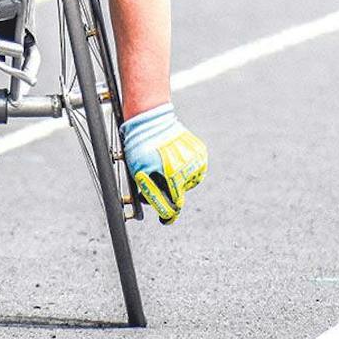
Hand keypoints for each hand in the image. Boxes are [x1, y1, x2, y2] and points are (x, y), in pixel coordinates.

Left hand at [122, 103, 206, 223]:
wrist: (152, 119)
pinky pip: (195, 170)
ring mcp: (195, 160)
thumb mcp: (138, 170)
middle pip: (180, 195)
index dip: (167, 215)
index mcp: (170, 174)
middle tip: (163, 193)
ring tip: (166, 168)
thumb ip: (149, 191)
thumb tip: (158, 208)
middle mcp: (185, 168)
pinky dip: (186, 170)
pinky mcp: (200, 152)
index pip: (171, 204)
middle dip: (171, 196)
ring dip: (179, 182)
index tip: (165, 220)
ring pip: (188, 183)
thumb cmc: (140, 146)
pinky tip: (175, 162)